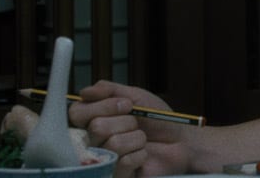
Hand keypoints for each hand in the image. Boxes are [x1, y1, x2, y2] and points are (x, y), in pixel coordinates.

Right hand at [68, 80, 193, 177]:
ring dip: (136, 138)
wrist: (182, 141)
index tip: (126, 105)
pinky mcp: (116, 176)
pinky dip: (140, 154)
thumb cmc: (158, 119)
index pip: (77, 113)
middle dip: (126, 122)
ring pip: (112, 143)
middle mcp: (92, 142)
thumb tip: (83, 92)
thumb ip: (108, 90)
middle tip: (137, 124)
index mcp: (93, 120)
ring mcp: (103, 161)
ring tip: (143, 140)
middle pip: (96, 127)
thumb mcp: (135, 96)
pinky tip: (144, 155)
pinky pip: (123, 162)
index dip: (102, 106)